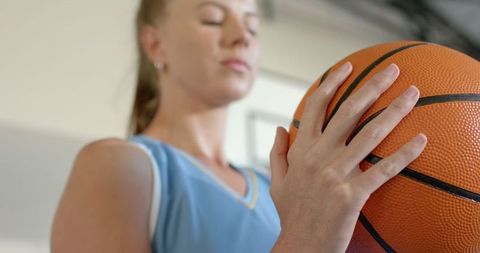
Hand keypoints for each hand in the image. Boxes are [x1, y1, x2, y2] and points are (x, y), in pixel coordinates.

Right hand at [269, 62, 426, 252]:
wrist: (300, 245)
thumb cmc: (291, 213)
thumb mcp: (277, 181)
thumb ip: (278, 152)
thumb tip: (279, 128)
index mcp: (302, 150)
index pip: (316, 107)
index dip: (332, 83)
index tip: (347, 67)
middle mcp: (319, 156)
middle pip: (348, 112)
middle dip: (372, 85)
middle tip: (393, 69)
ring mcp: (336, 174)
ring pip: (370, 135)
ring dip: (395, 111)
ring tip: (413, 94)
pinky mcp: (353, 194)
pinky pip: (383, 170)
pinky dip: (404, 154)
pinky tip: (421, 140)